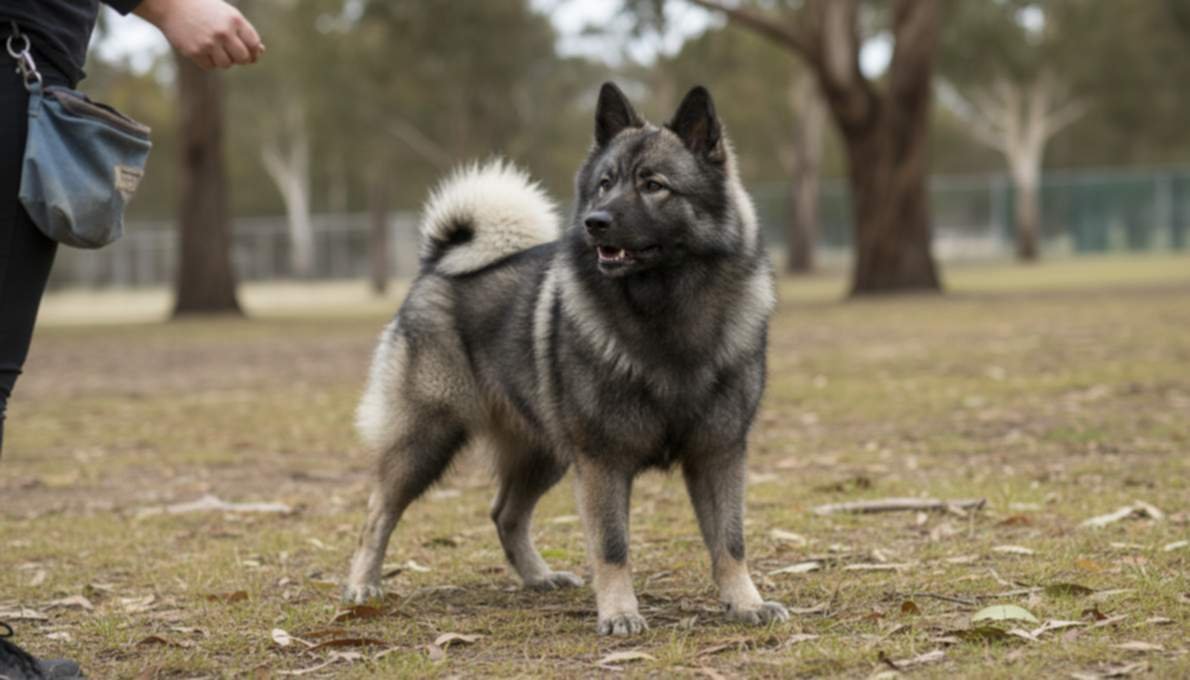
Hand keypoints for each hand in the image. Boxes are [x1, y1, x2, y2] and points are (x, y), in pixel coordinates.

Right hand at [135, 0, 264, 69]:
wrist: (172, 4)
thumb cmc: (204, 9)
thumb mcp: (227, 14)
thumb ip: (243, 32)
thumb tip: (260, 51)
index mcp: (234, 20)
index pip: (254, 45)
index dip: (254, 52)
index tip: (249, 53)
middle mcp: (223, 32)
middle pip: (242, 58)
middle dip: (240, 58)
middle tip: (232, 53)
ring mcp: (209, 43)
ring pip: (226, 64)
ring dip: (223, 60)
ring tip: (215, 48)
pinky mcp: (195, 52)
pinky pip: (210, 66)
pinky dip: (209, 61)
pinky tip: (203, 48)